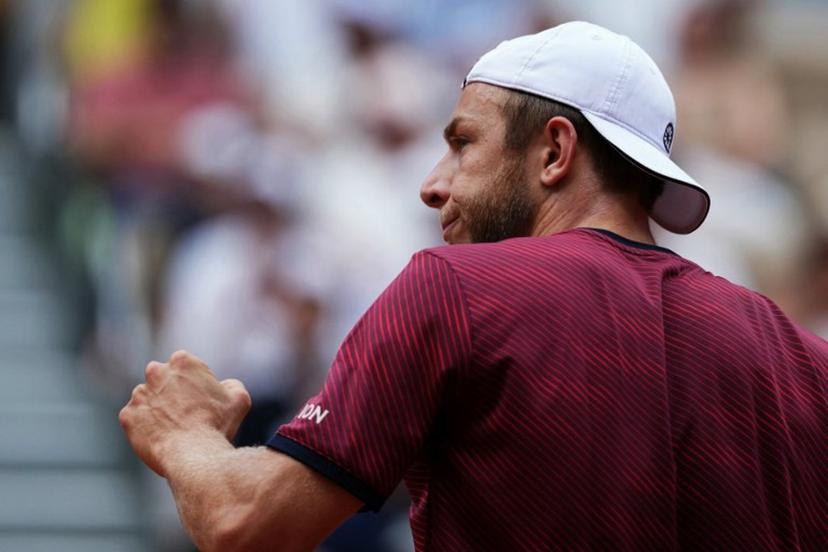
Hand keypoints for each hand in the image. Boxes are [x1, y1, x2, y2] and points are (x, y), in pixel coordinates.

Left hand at [119, 350, 251, 476]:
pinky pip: (135, 420)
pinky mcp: (127, 416)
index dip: (194, 384)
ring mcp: (139, 394)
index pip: (185, 367)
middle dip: (171, 392)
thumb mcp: (239, 398)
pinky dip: (145, 428)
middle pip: (162, 379)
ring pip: (147, 399)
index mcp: (183, 361)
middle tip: (185, 413)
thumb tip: (224, 386)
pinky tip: (161, 438)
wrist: (193, 454)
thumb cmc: (218, 425)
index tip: (200, 401)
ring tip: (173, 429)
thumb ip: (231, 385)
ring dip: (157, 409)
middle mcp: (156, 372)